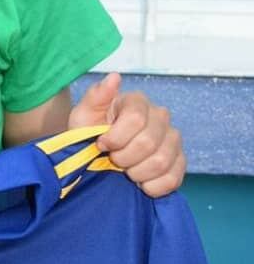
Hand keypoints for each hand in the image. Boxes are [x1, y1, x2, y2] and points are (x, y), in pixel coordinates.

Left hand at [69, 72, 185, 197]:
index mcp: (137, 101)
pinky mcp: (179, 162)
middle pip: (148, 143)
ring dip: (136, 172)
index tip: (102, 144)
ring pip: (161, 162)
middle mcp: (160, 116)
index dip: (115, 138)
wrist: (98, 157)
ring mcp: (173, 139)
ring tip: (125, 170)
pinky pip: (173, 178)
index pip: (136, 120)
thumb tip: (114, 77)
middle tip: (113, 159)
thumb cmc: (89, 133)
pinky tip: (140, 182)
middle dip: (123, 157)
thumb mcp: (84, 115)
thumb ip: (97, 96)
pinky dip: (152, 186)